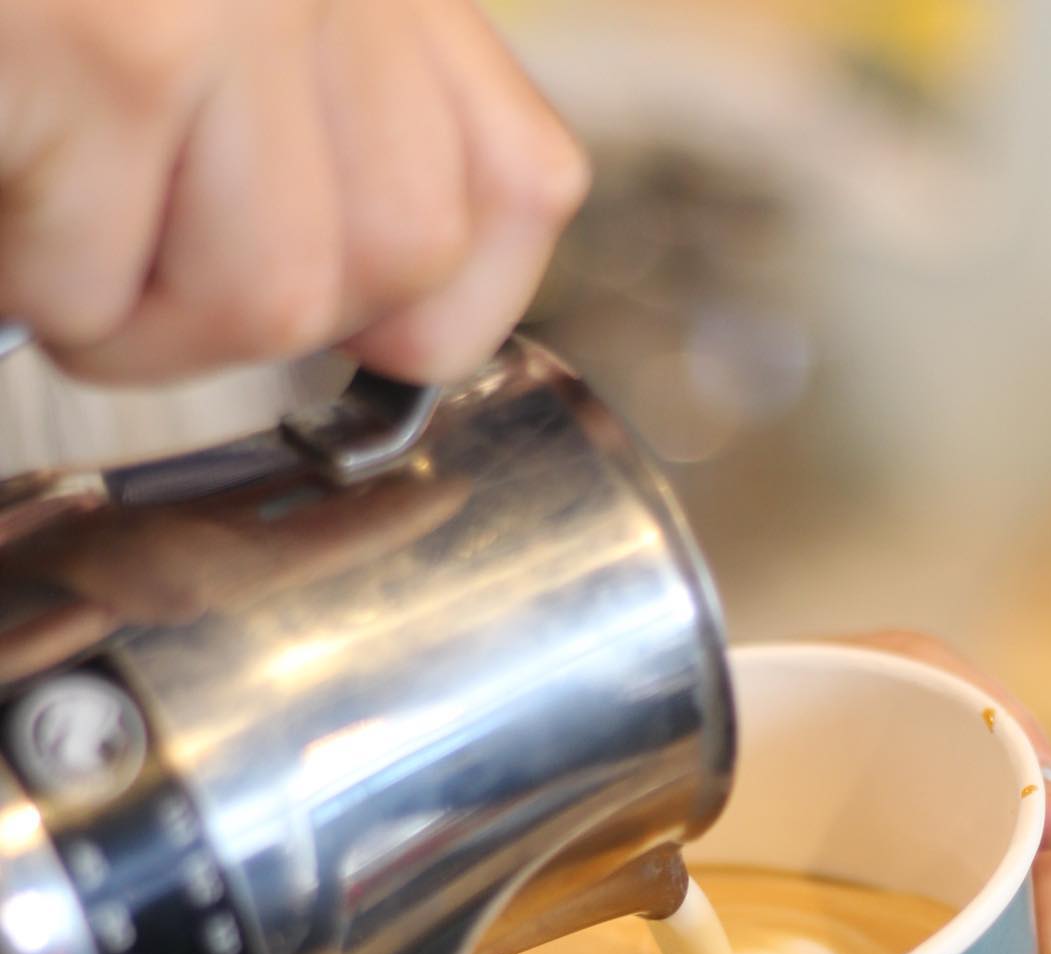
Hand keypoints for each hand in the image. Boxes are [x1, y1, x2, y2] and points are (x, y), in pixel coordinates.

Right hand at [0, 0, 587, 382]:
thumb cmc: (50, 4)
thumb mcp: (231, 10)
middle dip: (245, 317)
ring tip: (39, 230)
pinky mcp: (112, 49)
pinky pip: (99, 281)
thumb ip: (338, 109)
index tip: (362, 339)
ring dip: (131, 317)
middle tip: (125, 268)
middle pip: (398, 262)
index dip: (442, 304)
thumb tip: (410, 320)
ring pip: (269, 299)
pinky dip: (24, 274)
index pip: (517, 185)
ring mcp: (226, 0)